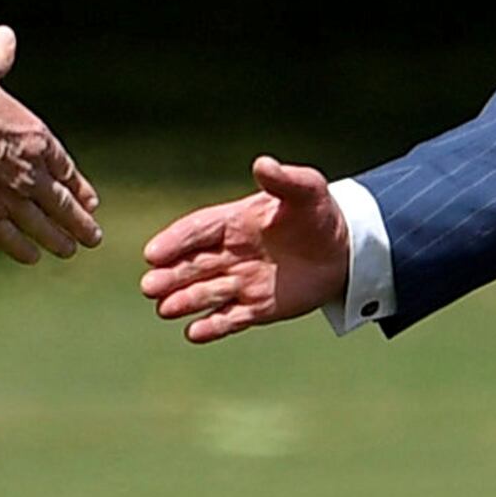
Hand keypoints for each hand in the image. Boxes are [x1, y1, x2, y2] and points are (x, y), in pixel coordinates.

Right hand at [0, 27, 100, 263]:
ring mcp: (10, 199)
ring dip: (59, 240)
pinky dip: (23, 250)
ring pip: (43, 226)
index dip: (79, 187)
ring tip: (71, 251)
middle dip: (79, 221)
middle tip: (94, 237)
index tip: (92, 201)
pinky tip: (32, 258)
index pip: (66, 170)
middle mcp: (31, 174)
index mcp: (37, 140)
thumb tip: (6, 35)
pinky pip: (11, 240)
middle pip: (62, 204)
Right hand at [139, 158, 350, 343]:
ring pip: (206, 293)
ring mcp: (242, 282)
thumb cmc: (320, 214)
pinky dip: (212, 326)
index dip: (175, 241)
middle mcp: (231, 253)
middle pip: (193, 265)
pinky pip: (230, 318)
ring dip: (185, 302)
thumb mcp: (306, 190)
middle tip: (150, 286)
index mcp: (234, 222)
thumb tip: (263, 163)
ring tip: (165, 309)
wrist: (346, 249)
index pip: (197, 231)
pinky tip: (193, 333)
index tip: (153, 253)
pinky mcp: (257, 307)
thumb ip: (283, 180)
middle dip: (171, 276)